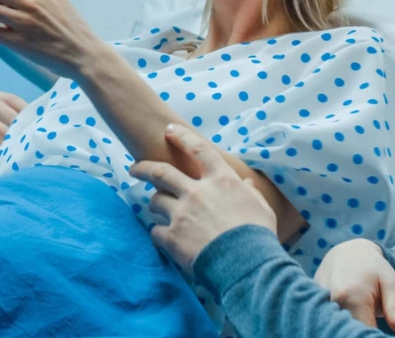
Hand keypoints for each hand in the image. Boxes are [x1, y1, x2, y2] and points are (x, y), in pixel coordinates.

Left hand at [130, 124, 276, 274]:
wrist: (246, 264)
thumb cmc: (258, 236)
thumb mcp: (260, 208)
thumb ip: (249, 193)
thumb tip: (247, 184)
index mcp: (221, 181)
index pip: (199, 149)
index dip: (182, 137)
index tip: (169, 130)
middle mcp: (196, 192)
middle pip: (161, 172)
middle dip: (144, 168)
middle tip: (134, 169)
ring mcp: (181, 213)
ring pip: (156, 201)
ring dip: (155, 204)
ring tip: (156, 209)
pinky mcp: (172, 236)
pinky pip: (156, 231)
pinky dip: (158, 234)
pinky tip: (164, 239)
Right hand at [315, 239, 394, 335]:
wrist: (345, 254)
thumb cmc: (373, 271)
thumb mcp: (392, 285)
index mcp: (350, 296)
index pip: (362, 335)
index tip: (383, 335)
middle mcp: (328, 303)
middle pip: (346, 334)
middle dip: (361, 335)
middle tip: (374, 323)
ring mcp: (315, 305)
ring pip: (334, 330)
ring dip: (350, 331)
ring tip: (365, 319)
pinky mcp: (310, 309)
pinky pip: (326, 326)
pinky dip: (339, 328)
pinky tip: (350, 324)